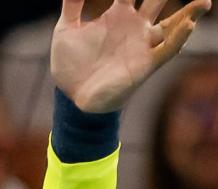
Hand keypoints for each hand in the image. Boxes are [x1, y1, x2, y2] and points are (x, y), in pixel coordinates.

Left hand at [52, 0, 210, 112]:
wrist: (74, 96)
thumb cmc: (72, 64)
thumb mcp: (66, 31)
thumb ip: (72, 7)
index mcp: (117, 15)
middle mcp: (135, 26)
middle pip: (157, 1)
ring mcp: (143, 44)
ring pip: (173, 24)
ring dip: (189, 13)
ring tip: (205, 2)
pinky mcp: (147, 64)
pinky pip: (168, 49)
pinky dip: (179, 37)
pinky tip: (188, 25)